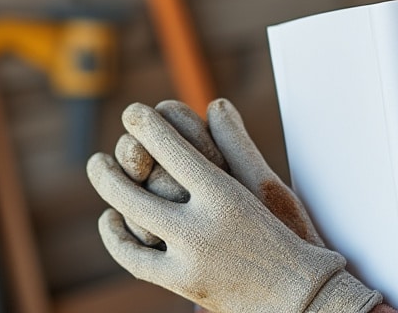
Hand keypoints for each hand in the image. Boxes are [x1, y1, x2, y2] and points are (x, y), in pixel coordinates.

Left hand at [88, 102, 381, 312]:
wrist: (300, 299)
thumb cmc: (288, 236)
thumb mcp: (268, 186)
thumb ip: (236, 144)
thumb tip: (215, 104)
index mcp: (225, 196)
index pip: (173, 149)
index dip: (147, 126)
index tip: (132, 112)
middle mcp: (201, 229)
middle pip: (135, 189)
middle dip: (111, 167)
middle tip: (97, 155)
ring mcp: (188, 261)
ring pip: (131, 219)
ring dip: (110, 191)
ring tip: (100, 170)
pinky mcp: (182, 285)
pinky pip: (134, 258)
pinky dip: (117, 236)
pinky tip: (111, 217)